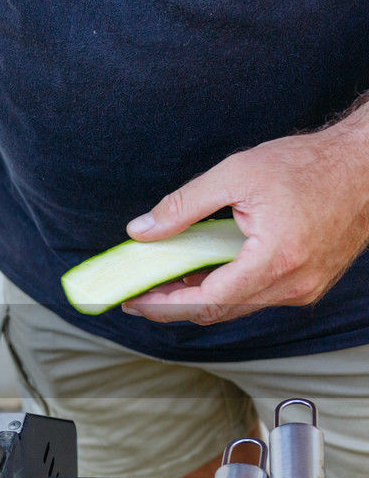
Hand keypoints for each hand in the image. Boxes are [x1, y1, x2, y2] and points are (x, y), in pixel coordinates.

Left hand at [121, 111, 368, 324]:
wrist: (367, 166)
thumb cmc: (307, 164)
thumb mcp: (236, 173)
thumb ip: (183, 206)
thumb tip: (140, 231)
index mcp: (275, 260)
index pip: (205, 301)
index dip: (163, 305)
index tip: (132, 301)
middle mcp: (293, 285)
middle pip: (217, 312)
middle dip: (173, 307)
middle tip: (138, 296)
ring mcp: (304, 289)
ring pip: (236, 308)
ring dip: (198, 300)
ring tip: (162, 284)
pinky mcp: (308, 285)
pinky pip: (256, 298)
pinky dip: (225, 291)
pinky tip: (201, 275)